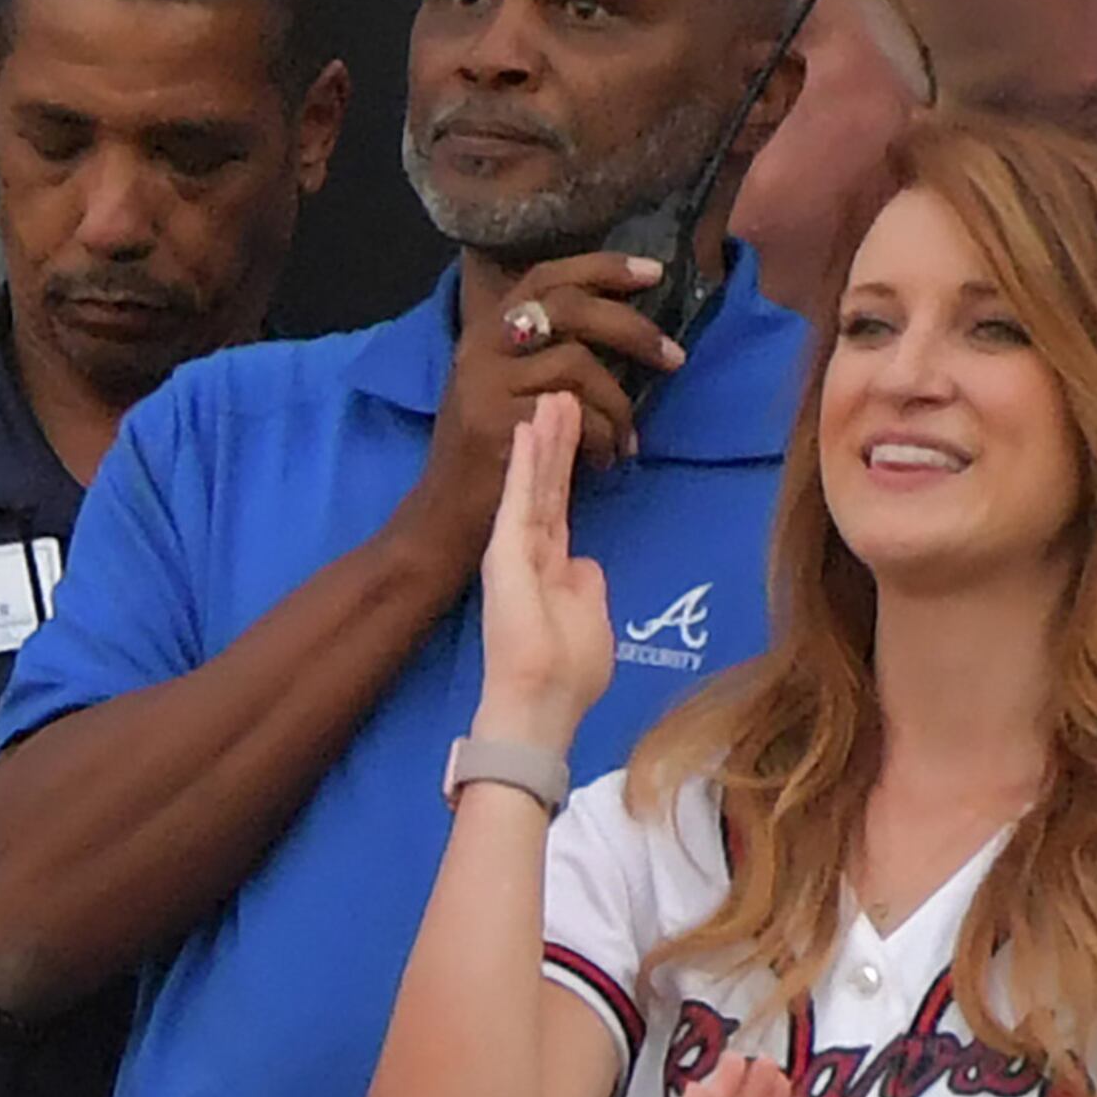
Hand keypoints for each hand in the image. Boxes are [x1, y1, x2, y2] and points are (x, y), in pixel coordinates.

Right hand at [398, 250, 684, 563]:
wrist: (444, 520)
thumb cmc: (491, 456)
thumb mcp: (506, 389)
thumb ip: (545, 353)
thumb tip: (623, 325)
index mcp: (485, 333)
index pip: (546, 278)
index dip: (602, 269)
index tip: (653, 273)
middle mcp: (480, 349)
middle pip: (569, 308)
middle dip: (632, 329)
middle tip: (673, 356)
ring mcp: (484, 385)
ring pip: (577, 364)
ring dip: (619, 403)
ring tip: (627, 438)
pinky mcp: (496, 425)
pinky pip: (573, 415)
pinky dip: (602, 437)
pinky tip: (605, 459)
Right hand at [474, 395, 615, 748]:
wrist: (538, 704)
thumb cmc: (568, 674)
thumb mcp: (591, 619)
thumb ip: (586, 586)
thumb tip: (584, 562)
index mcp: (552, 568)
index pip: (561, 506)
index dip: (569, 467)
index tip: (576, 427)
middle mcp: (530, 553)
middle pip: (547, 486)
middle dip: (556, 440)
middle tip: (561, 392)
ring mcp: (515, 551)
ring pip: (531, 484)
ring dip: (542, 440)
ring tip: (551, 395)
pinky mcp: (505, 554)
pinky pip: (517, 500)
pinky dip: (523, 464)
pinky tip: (530, 430)